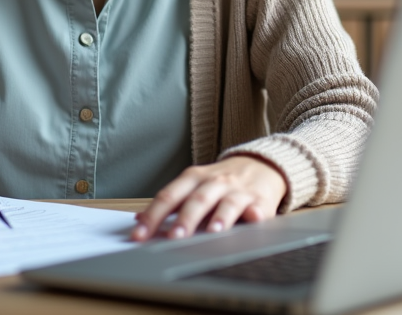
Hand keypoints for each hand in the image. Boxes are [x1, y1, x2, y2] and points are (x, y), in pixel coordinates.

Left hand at [130, 156, 287, 241]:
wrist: (261, 164)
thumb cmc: (221, 181)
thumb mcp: (193, 185)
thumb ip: (169, 202)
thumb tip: (140, 220)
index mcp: (193, 179)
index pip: (169, 196)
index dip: (153, 215)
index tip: (140, 235)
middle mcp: (214, 182)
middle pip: (197, 200)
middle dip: (185, 219)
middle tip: (174, 237)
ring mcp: (237, 191)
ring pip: (227, 203)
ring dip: (220, 217)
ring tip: (213, 232)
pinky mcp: (259, 201)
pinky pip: (257, 208)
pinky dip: (255, 214)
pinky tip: (254, 219)